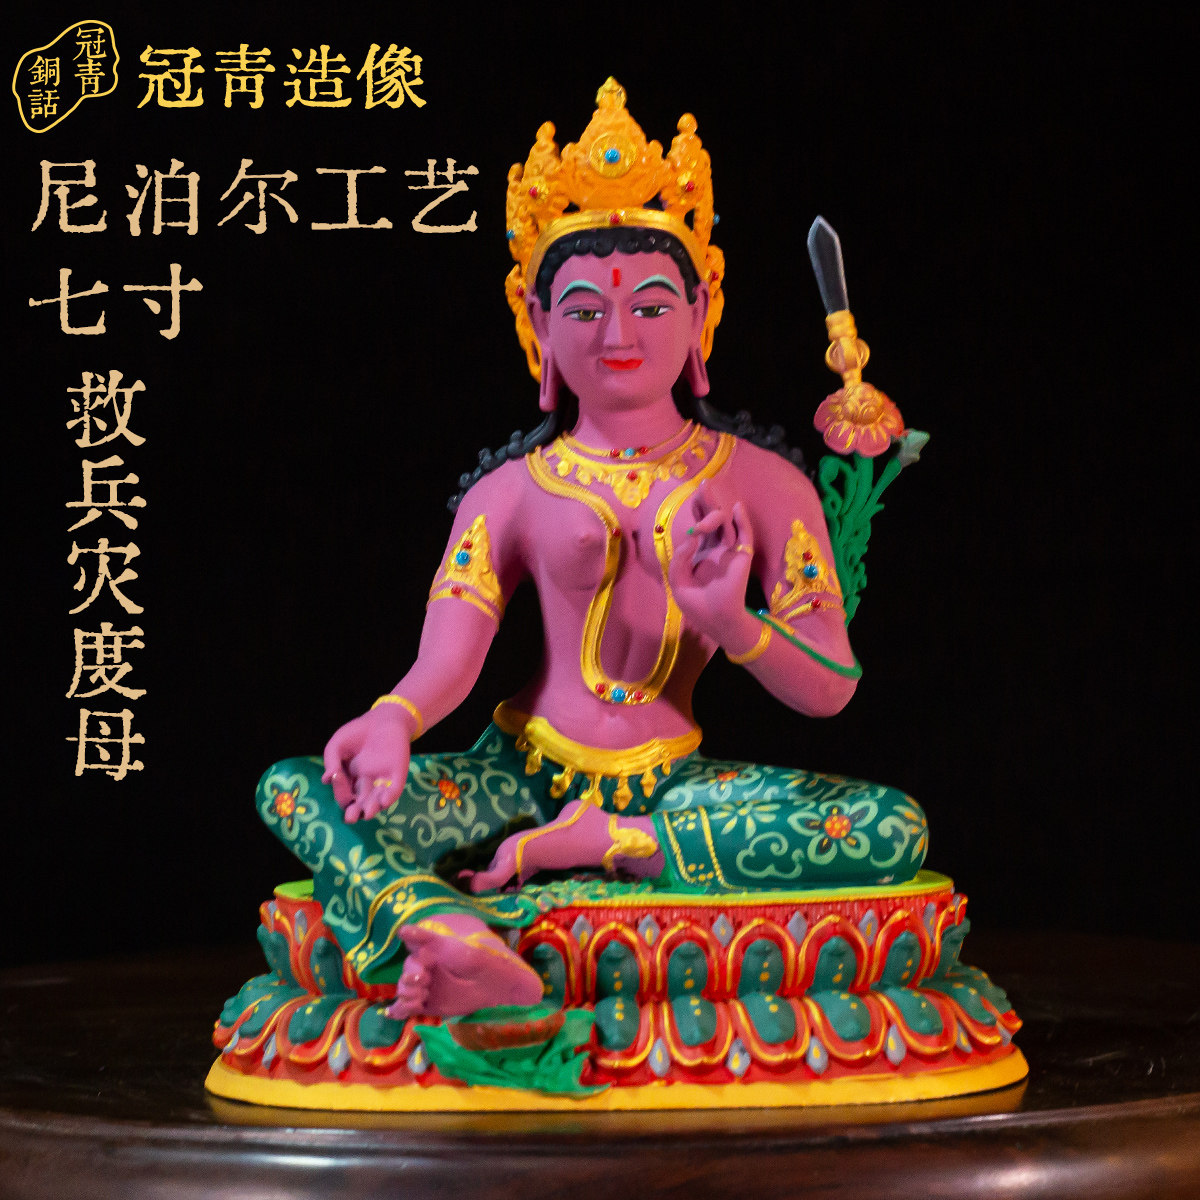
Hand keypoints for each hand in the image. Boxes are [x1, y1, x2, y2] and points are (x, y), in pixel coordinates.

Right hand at [321, 704, 412, 822]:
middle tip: (350, 817)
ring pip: (376, 803)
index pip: (344, 794)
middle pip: (359, 805)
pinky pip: (394, 792)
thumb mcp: (337, 745)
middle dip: (354, 813)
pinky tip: (383, 800)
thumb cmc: (358, 732)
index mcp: (350, 780)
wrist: (383, 719)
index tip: (336, 776)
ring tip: (367, 812)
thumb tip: (326, 780)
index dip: (339, 790)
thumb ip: (331, 761)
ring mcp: (382, 782)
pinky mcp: (397, 776)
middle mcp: (365, 785)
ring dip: (372, 810)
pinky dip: (389, 798)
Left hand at [669, 484, 756, 645]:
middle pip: (713, 518)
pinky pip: (745, 534)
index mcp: (701, 553)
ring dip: (714, 517)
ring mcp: (730, 551)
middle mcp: (716, 548)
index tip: (690, 503)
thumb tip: (691, 536)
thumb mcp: (678, 582)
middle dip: (707, 501)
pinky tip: (737, 507)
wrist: (717, 621)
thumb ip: (680, 558)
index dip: (696, 511)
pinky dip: (742, 520)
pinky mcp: (742, 556)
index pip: (699, 525)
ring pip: (726, 524)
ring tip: (703, 525)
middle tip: (703, 485)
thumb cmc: (697, 606)